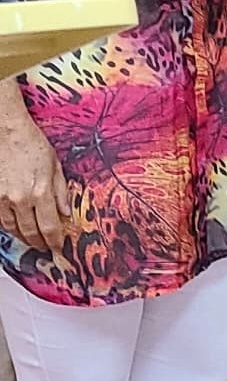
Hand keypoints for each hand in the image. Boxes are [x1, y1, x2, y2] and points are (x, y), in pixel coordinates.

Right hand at [0, 112, 70, 252]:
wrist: (6, 131)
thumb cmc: (31, 143)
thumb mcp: (55, 165)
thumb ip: (61, 191)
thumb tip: (66, 213)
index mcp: (41, 192)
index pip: (50, 228)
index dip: (55, 243)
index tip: (59, 249)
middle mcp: (21, 199)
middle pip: (30, 233)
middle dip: (40, 244)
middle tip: (45, 247)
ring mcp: (3, 198)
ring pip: (13, 229)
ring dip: (24, 237)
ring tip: (32, 239)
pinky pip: (0, 219)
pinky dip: (9, 226)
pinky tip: (16, 225)